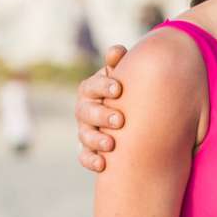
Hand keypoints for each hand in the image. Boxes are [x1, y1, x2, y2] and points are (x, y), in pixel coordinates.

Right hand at [77, 45, 128, 170]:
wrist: (131, 117)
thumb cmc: (127, 92)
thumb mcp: (124, 76)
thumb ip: (120, 64)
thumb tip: (117, 51)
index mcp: (92, 88)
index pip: (92, 85)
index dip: (103, 86)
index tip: (119, 89)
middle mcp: (85, 109)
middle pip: (86, 111)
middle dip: (101, 115)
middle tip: (119, 120)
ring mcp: (85, 130)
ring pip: (84, 135)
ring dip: (96, 140)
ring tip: (111, 145)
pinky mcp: (88, 149)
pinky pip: (84, 157)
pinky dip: (91, 161)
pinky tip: (102, 165)